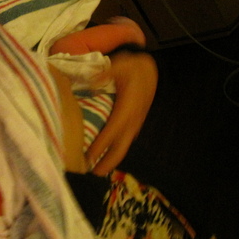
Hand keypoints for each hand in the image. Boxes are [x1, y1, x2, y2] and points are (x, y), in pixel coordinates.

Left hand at [86, 51, 157, 174]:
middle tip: (93, 174)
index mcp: (128, 108)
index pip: (112, 131)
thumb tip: (90, 82)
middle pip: (121, 146)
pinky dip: (116, 149)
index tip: (88, 157)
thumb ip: (104, 73)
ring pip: (124, 145)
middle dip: (108, 162)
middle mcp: (133, 119)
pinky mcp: (135, 122)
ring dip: (112, 158)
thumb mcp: (119, 65)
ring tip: (96, 169)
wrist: (149, 68)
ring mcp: (135, 122)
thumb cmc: (132, 66)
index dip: (101, 145)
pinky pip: (125, 140)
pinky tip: (105, 154)